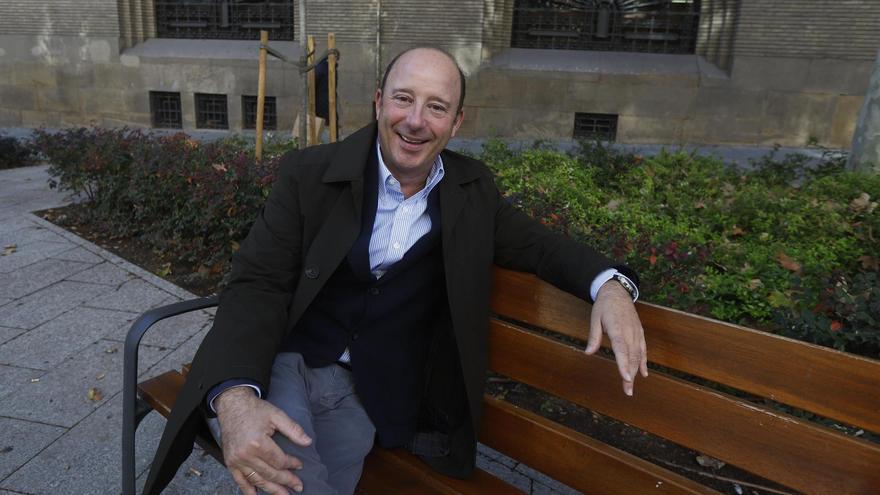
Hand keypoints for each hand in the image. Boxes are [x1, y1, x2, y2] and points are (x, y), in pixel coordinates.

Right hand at [215, 387, 312, 493]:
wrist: (232, 405)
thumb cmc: (255, 409)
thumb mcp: (276, 415)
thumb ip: (293, 429)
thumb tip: (308, 442)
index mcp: (258, 442)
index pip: (279, 461)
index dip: (291, 464)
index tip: (300, 465)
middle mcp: (245, 454)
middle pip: (269, 473)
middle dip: (285, 481)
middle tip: (298, 487)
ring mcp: (236, 460)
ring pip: (256, 480)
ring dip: (271, 489)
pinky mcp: (229, 462)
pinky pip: (239, 480)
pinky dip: (248, 490)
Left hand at [586, 281, 647, 395]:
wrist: (617, 292)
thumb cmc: (604, 306)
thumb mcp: (595, 318)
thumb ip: (594, 336)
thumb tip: (588, 353)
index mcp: (617, 329)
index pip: (621, 350)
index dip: (624, 364)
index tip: (626, 378)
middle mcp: (629, 332)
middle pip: (631, 356)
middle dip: (630, 375)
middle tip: (627, 391)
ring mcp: (636, 332)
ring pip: (638, 355)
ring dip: (636, 371)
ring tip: (631, 386)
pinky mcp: (640, 332)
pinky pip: (643, 349)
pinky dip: (644, 361)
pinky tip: (644, 373)